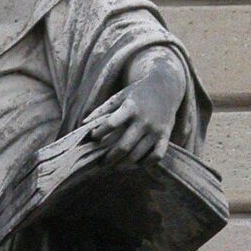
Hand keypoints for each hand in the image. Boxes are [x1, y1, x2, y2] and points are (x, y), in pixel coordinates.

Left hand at [82, 47, 186, 166]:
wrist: (166, 84)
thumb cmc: (138, 92)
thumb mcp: (120, 96)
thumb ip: (102, 110)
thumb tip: (83, 124)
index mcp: (131, 107)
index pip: (111, 124)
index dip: (99, 133)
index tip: (93, 138)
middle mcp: (144, 120)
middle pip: (124, 146)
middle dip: (110, 158)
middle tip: (101, 162)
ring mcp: (156, 129)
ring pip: (138, 154)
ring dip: (124, 164)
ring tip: (114, 166)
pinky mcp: (165, 135)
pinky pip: (156, 156)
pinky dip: (145, 163)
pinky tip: (135, 164)